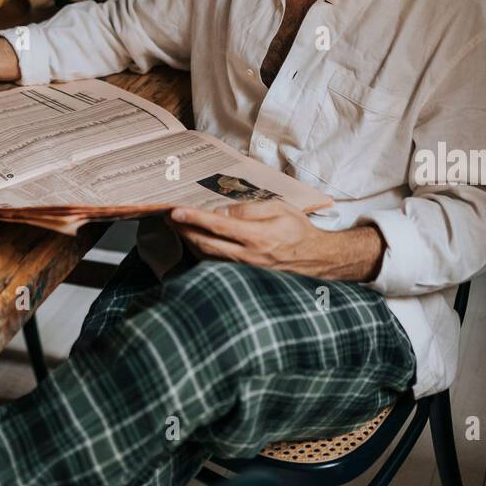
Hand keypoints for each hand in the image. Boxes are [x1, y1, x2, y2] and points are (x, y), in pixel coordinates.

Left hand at [169, 201, 384, 281]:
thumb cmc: (298, 230)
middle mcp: (248, 256)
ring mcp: (244, 269)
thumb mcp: (278, 209)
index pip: (218, 226)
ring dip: (188, 241)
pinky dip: (201, 252)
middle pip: (205, 244)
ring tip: (177, 226)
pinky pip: (216, 264)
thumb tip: (220, 211)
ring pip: (207, 256)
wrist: (317, 259)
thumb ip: (248, 209)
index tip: (175, 211)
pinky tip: (194, 241)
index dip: (194, 218)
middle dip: (183, 230)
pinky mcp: (244, 275)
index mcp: (257, 237)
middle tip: (168, 217)